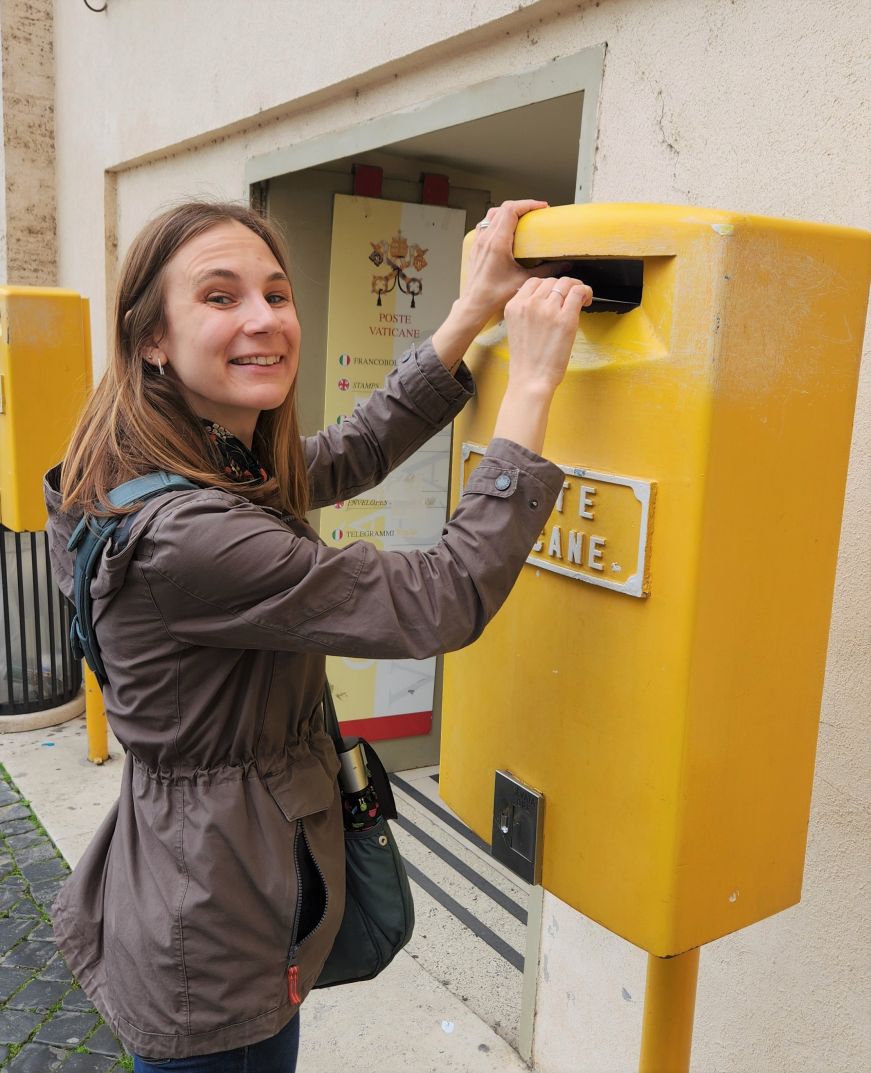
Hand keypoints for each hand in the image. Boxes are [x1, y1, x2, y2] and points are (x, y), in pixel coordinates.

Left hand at [460, 200, 569, 321]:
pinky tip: (504, 230)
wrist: (475, 304)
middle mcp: (486, 239)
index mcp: (497, 243)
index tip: (541, 207)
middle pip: (503, 208)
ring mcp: (479, 242)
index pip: (511, 210)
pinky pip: (485, 225)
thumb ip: (547, 270)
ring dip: (507, 212)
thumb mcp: (524, 281)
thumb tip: (564, 265)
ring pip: (492, 215)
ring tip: (521, 218)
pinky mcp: (476, 248)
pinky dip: (496, 221)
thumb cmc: (494, 296)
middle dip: (521, 206)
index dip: (528, 204)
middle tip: (535, 212)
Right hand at [503, 276, 592, 393]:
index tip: (556, 295)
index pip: (534, 282)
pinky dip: (586, 291)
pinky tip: (587, 301)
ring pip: (566, 284)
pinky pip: (578, 292)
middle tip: (571, 298)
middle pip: (551, 281)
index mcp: (514, 306)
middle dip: (563, 287)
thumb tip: (548, 299)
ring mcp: (547, 310)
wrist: (530, 379)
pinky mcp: (565, 318)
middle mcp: (529, 304)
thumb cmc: (526, 360)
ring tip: (581, 299)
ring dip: (576, 288)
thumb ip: (526, 311)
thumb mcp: (516, 328)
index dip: (548, 286)